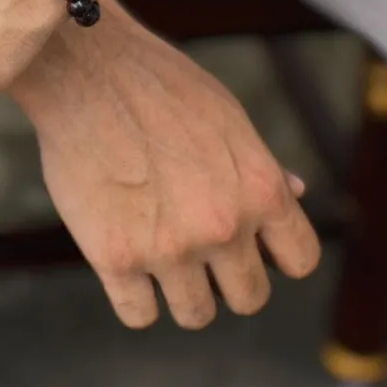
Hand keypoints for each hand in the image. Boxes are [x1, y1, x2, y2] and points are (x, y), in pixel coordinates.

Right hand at [11, 2, 319, 329]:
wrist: (86, 71)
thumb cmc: (159, 86)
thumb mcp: (227, 116)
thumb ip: (261, 165)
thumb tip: (296, 193)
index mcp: (260, 188)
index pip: (300, 260)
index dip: (276, 254)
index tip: (252, 244)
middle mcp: (222, 226)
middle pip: (249, 298)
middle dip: (228, 278)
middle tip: (198, 246)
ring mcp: (169, 247)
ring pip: (196, 314)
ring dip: (182, 290)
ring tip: (158, 249)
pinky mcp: (115, 258)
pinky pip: (139, 315)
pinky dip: (134, 295)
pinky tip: (125, 257)